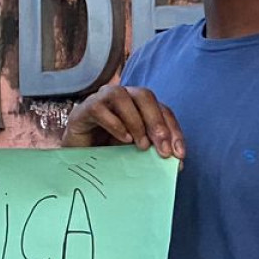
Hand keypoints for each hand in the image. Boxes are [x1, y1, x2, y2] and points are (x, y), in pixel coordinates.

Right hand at [64, 84, 184, 160]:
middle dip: (157, 124)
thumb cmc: (110, 154)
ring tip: (140, 146)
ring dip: (136, 121)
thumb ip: (155, 152)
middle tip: (163, 150)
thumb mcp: (138, 154)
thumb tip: (178, 163)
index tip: (179, 154)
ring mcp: (101, 100)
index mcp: (139, 105)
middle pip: (145, 96)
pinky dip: (114, 124)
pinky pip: (99, 108)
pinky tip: (123, 140)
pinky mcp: (83, 109)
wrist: (79, 160)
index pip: (162, 109)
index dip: (173, 129)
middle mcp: (122, 97)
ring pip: (121, 95)